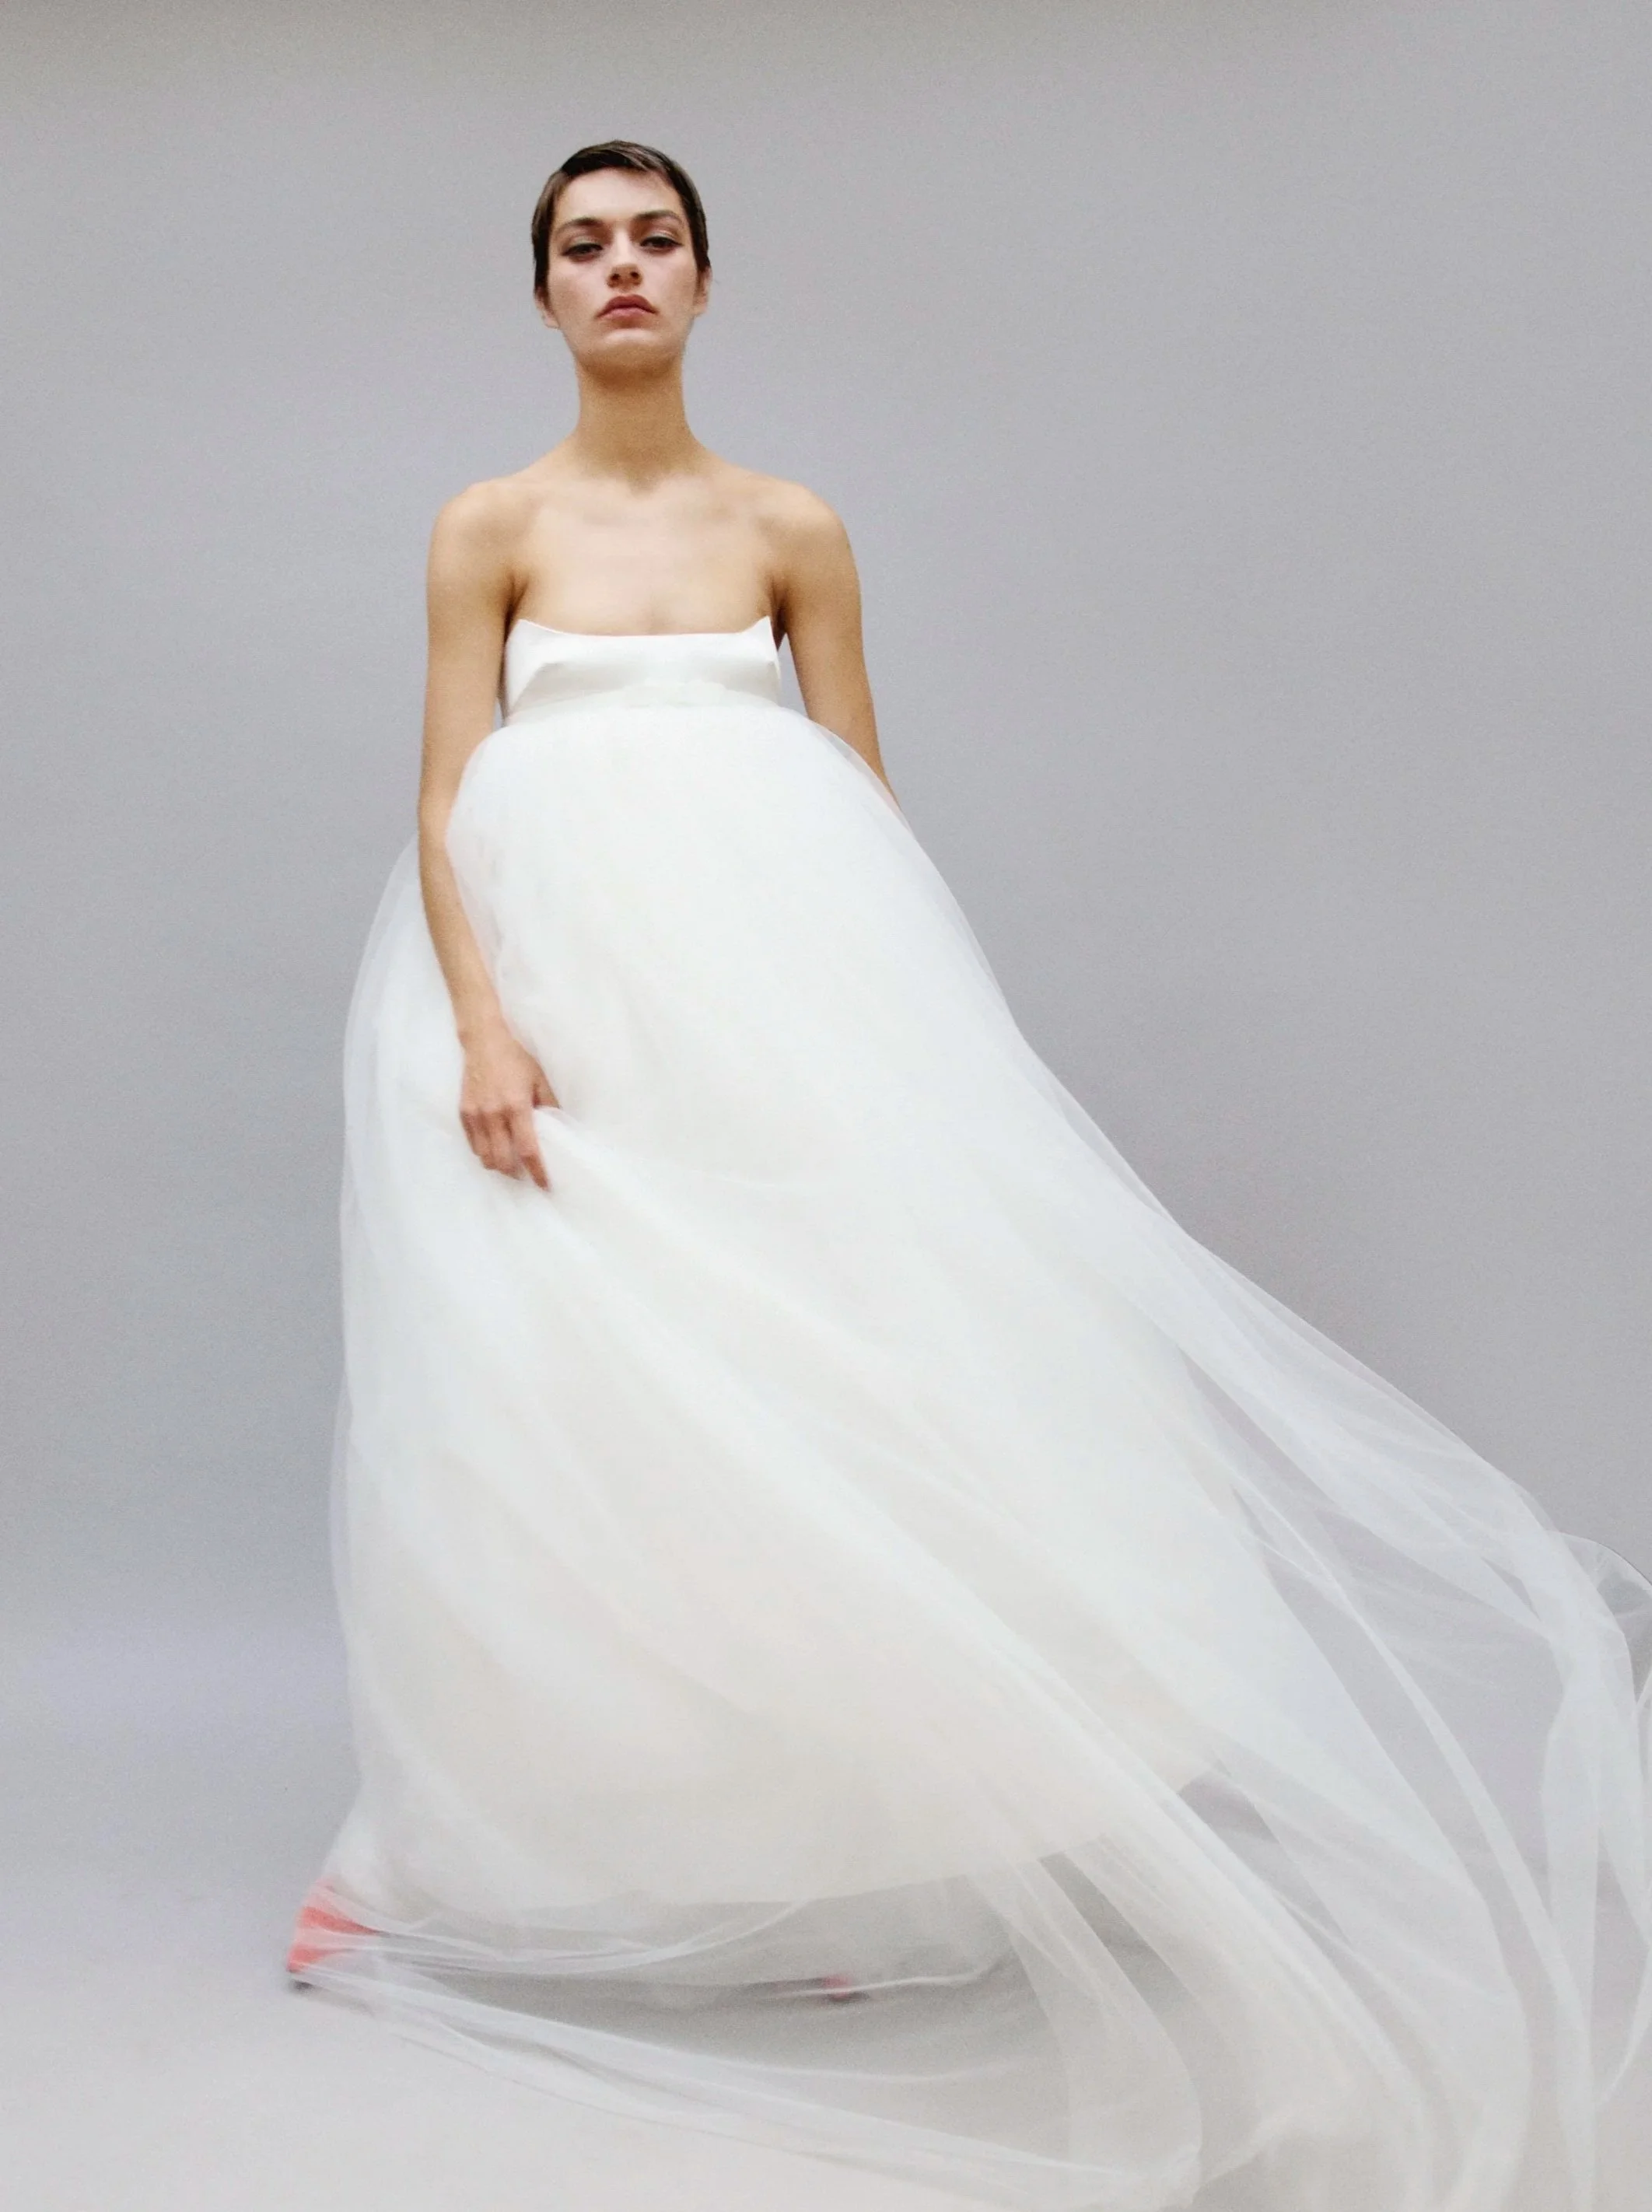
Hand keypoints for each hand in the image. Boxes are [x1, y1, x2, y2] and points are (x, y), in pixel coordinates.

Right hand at [458, 1020, 558, 1189]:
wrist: (484, 1041)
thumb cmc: (516, 1058)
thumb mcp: (540, 1079)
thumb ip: (549, 1105)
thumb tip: (558, 1128)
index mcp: (516, 1107)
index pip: (527, 1150)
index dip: (537, 1171)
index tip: (545, 1184)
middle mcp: (493, 1115)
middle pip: (502, 1160)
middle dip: (515, 1173)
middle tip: (526, 1174)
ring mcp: (475, 1115)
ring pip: (484, 1157)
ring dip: (498, 1165)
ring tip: (509, 1162)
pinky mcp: (463, 1113)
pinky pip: (473, 1145)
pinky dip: (484, 1152)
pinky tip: (494, 1148)